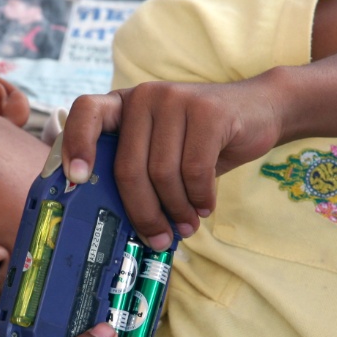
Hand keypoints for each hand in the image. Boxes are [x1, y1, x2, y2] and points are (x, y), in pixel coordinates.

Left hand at [61, 79, 283, 249]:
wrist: (259, 110)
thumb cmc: (203, 141)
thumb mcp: (165, 148)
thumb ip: (141, 169)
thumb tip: (121, 225)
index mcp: (125, 105)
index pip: (86, 111)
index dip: (76, 144)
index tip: (78, 179)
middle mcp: (145, 96)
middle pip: (129, 167)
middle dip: (144, 212)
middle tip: (158, 239)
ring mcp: (175, 99)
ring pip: (163, 174)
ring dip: (177, 210)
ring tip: (188, 224)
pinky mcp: (208, 112)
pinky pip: (195, 170)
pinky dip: (200, 198)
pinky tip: (206, 205)